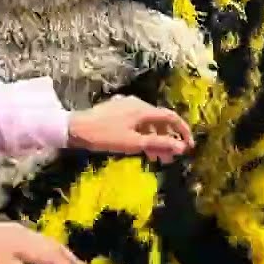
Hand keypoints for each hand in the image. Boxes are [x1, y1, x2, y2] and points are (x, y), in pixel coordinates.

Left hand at [67, 95, 193, 161]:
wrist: (74, 128)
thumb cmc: (105, 136)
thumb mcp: (133, 143)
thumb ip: (158, 143)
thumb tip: (181, 147)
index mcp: (143, 110)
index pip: (171, 117)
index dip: (183, 131)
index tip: (188, 146)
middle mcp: (137, 104)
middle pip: (160, 120)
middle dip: (168, 139)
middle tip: (170, 158)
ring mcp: (126, 106)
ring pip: (148, 122)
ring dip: (155, 138)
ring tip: (156, 158)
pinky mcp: (116, 111)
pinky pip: (137, 122)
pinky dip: (144, 135)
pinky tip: (140, 148)